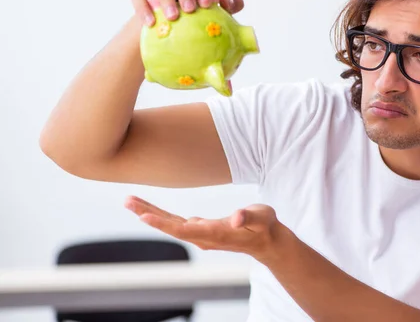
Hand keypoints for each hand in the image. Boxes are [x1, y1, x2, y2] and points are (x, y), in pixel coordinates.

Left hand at [124, 196, 286, 263]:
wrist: (267, 241)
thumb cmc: (266, 226)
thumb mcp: (262, 216)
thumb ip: (249, 216)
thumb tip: (236, 217)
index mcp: (215, 232)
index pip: (183, 229)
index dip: (163, 223)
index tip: (143, 216)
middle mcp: (204, 236)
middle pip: (170, 226)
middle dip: (148, 213)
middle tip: (128, 201)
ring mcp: (201, 234)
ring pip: (170, 224)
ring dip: (150, 213)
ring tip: (131, 201)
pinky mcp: (201, 229)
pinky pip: (175, 223)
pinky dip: (160, 215)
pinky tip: (148, 210)